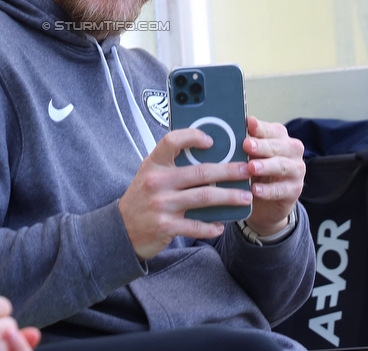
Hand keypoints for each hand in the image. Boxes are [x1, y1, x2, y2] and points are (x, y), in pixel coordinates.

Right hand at [118, 128, 253, 259]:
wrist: (120, 230)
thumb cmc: (141, 199)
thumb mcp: (149, 175)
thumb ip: (172, 166)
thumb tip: (208, 156)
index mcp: (153, 165)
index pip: (172, 141)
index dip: (193, 137)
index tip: (211, 140)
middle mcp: (157, 182)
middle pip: (200, 172)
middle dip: (229, 171)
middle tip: (247, 170)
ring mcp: (162, 205)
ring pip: (204, 198)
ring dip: (229, 197)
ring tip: (245, 196)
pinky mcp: (166, 226)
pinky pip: (196, 225)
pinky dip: (211, 226)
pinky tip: (221, 225)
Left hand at [241, 117, 304, 236]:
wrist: (267, 202)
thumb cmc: (256, 172)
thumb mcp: (249, 156)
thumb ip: (244, 144)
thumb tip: (228, 131)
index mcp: (280, 137)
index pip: (271, 130)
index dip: (260, 128)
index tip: (248, 124)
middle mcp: (292, 150)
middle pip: (277, 146)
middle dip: (261, 146)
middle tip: (246, 145)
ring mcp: (296, 170)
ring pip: (282, 166)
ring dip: (266, 166)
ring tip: (251, 168)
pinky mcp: (294, 190)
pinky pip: (281, 190)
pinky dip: (267, 190)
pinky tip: (255, 190)